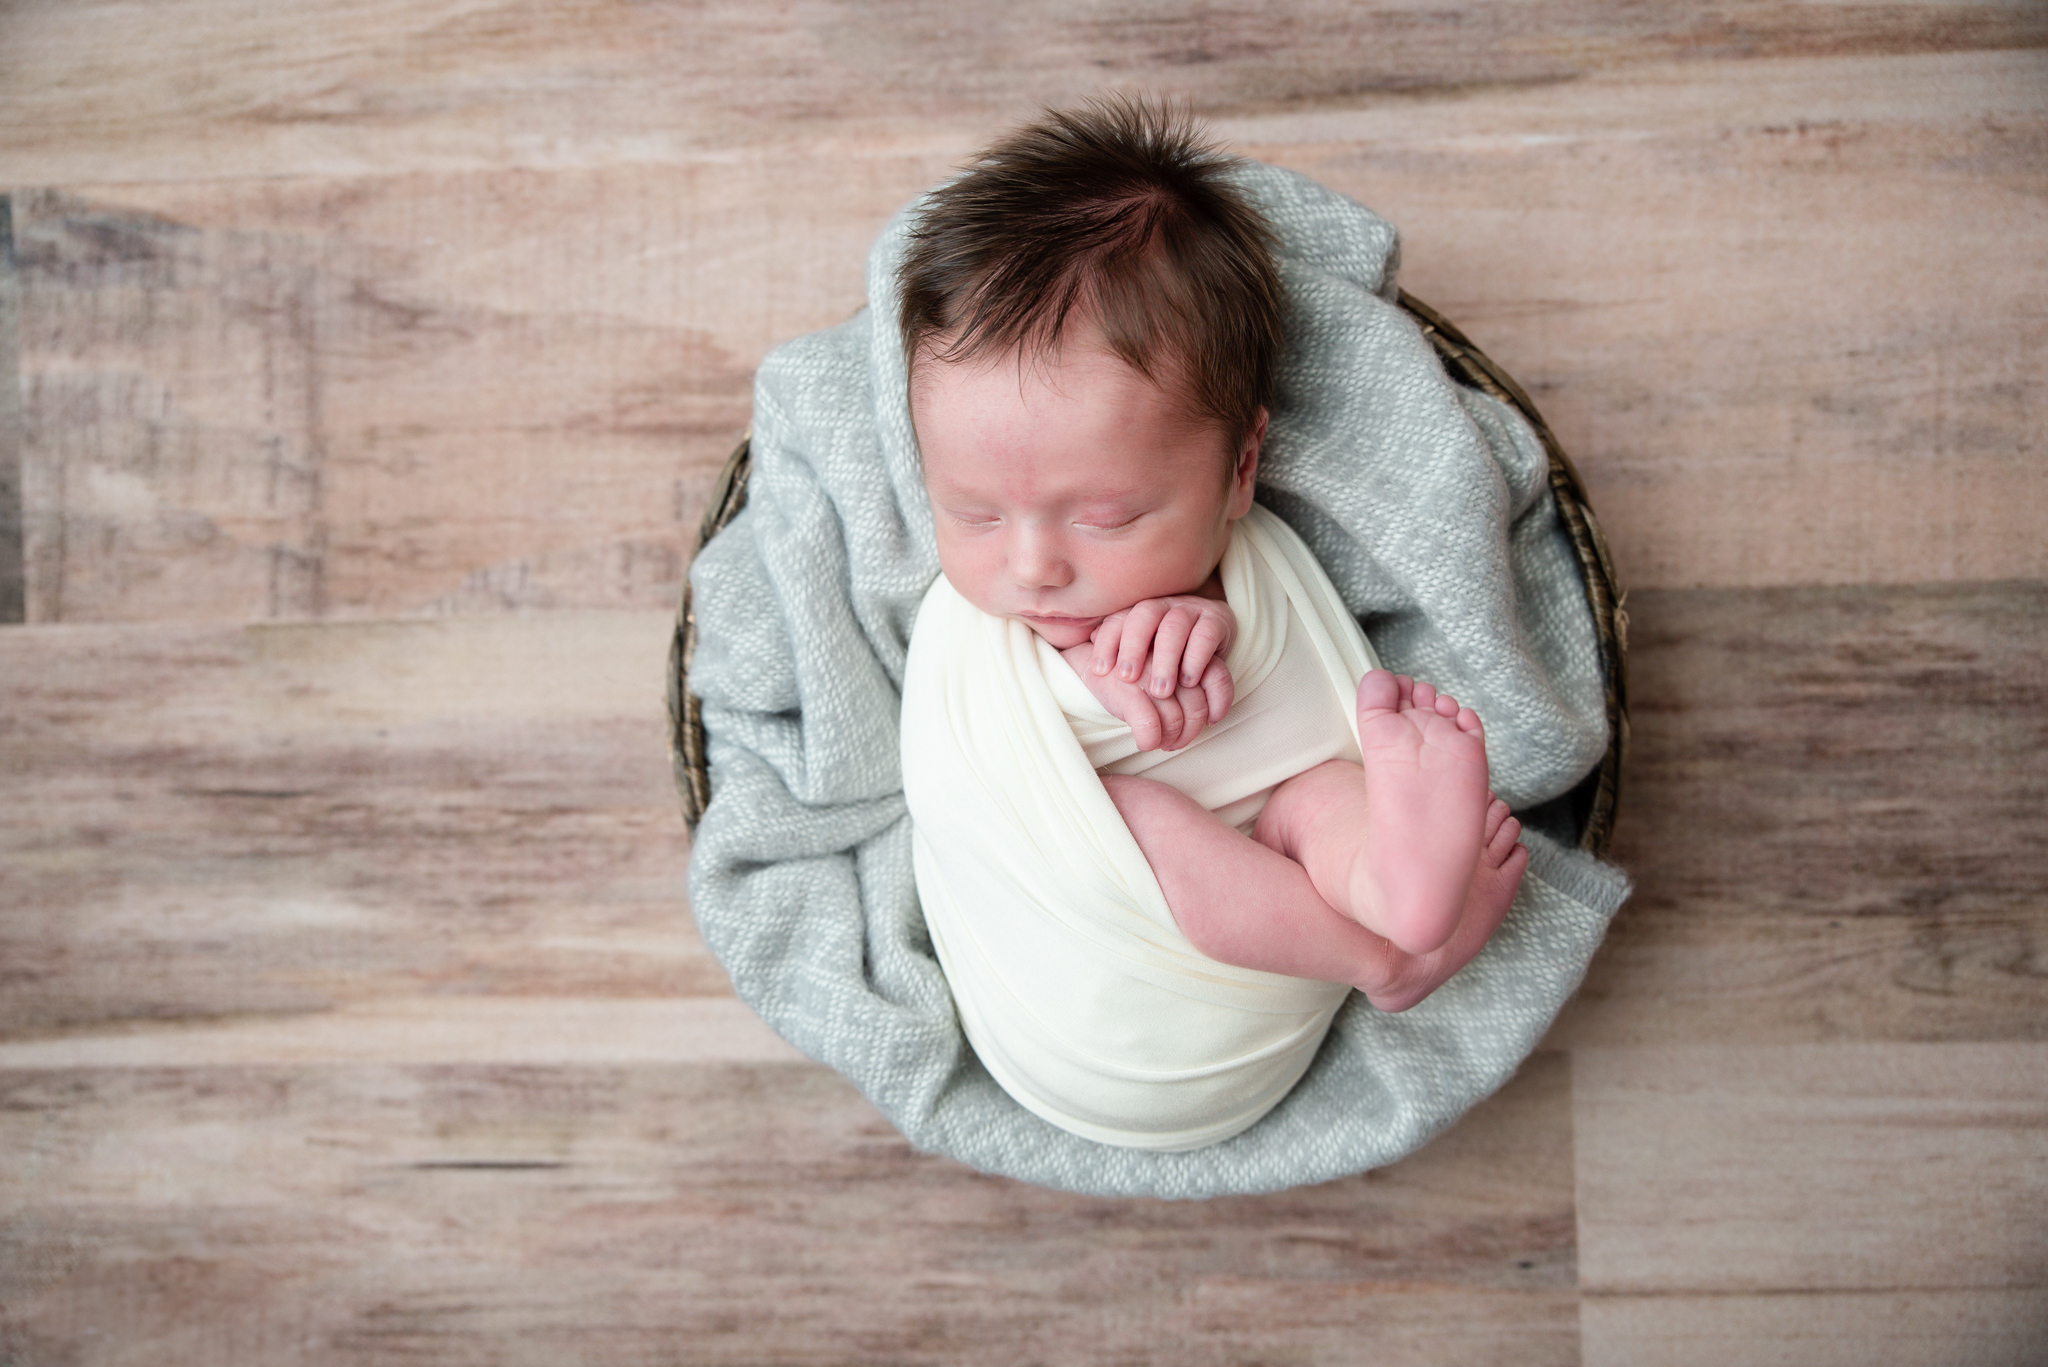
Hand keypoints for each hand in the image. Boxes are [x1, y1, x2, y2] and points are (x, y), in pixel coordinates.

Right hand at [1062, 642, 1223, 750]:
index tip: (1210, 721)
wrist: (1090, 661)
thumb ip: (1192, 682)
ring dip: (1170, 740)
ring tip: (1162, 742)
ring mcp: (1147, 674)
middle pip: (1197, 706)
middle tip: (1177, 741)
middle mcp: (1168, 658)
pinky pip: (1150, 728)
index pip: (1217, 678)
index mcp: (1184, 648)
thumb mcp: (1168, 669)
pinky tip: (1144, 742)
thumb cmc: (1137, 672)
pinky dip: (1150, 742)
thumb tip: (1211, 719)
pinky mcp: (1126, 690)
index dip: (1218, 706)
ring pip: (1175, 721)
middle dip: (1190, 732)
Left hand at [1086, 594, 1235, 726]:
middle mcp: (1164, 604)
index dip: (1106, 643)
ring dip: (1165, 660)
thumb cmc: (1167, 651)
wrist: (1210, 639)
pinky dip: (1196, 660)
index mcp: (1140, 610)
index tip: (1100, 671)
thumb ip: (1119, 652)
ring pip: (1174, 627)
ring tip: (1160, 692)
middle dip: (1133, 648)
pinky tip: (1189, 682)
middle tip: (1128, 679)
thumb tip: (1093, 660)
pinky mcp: (1217, 619)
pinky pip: (1206, 635)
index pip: (1118, 619)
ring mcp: (1191, 609)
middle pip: (1144, 616)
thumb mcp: (1143, 652)